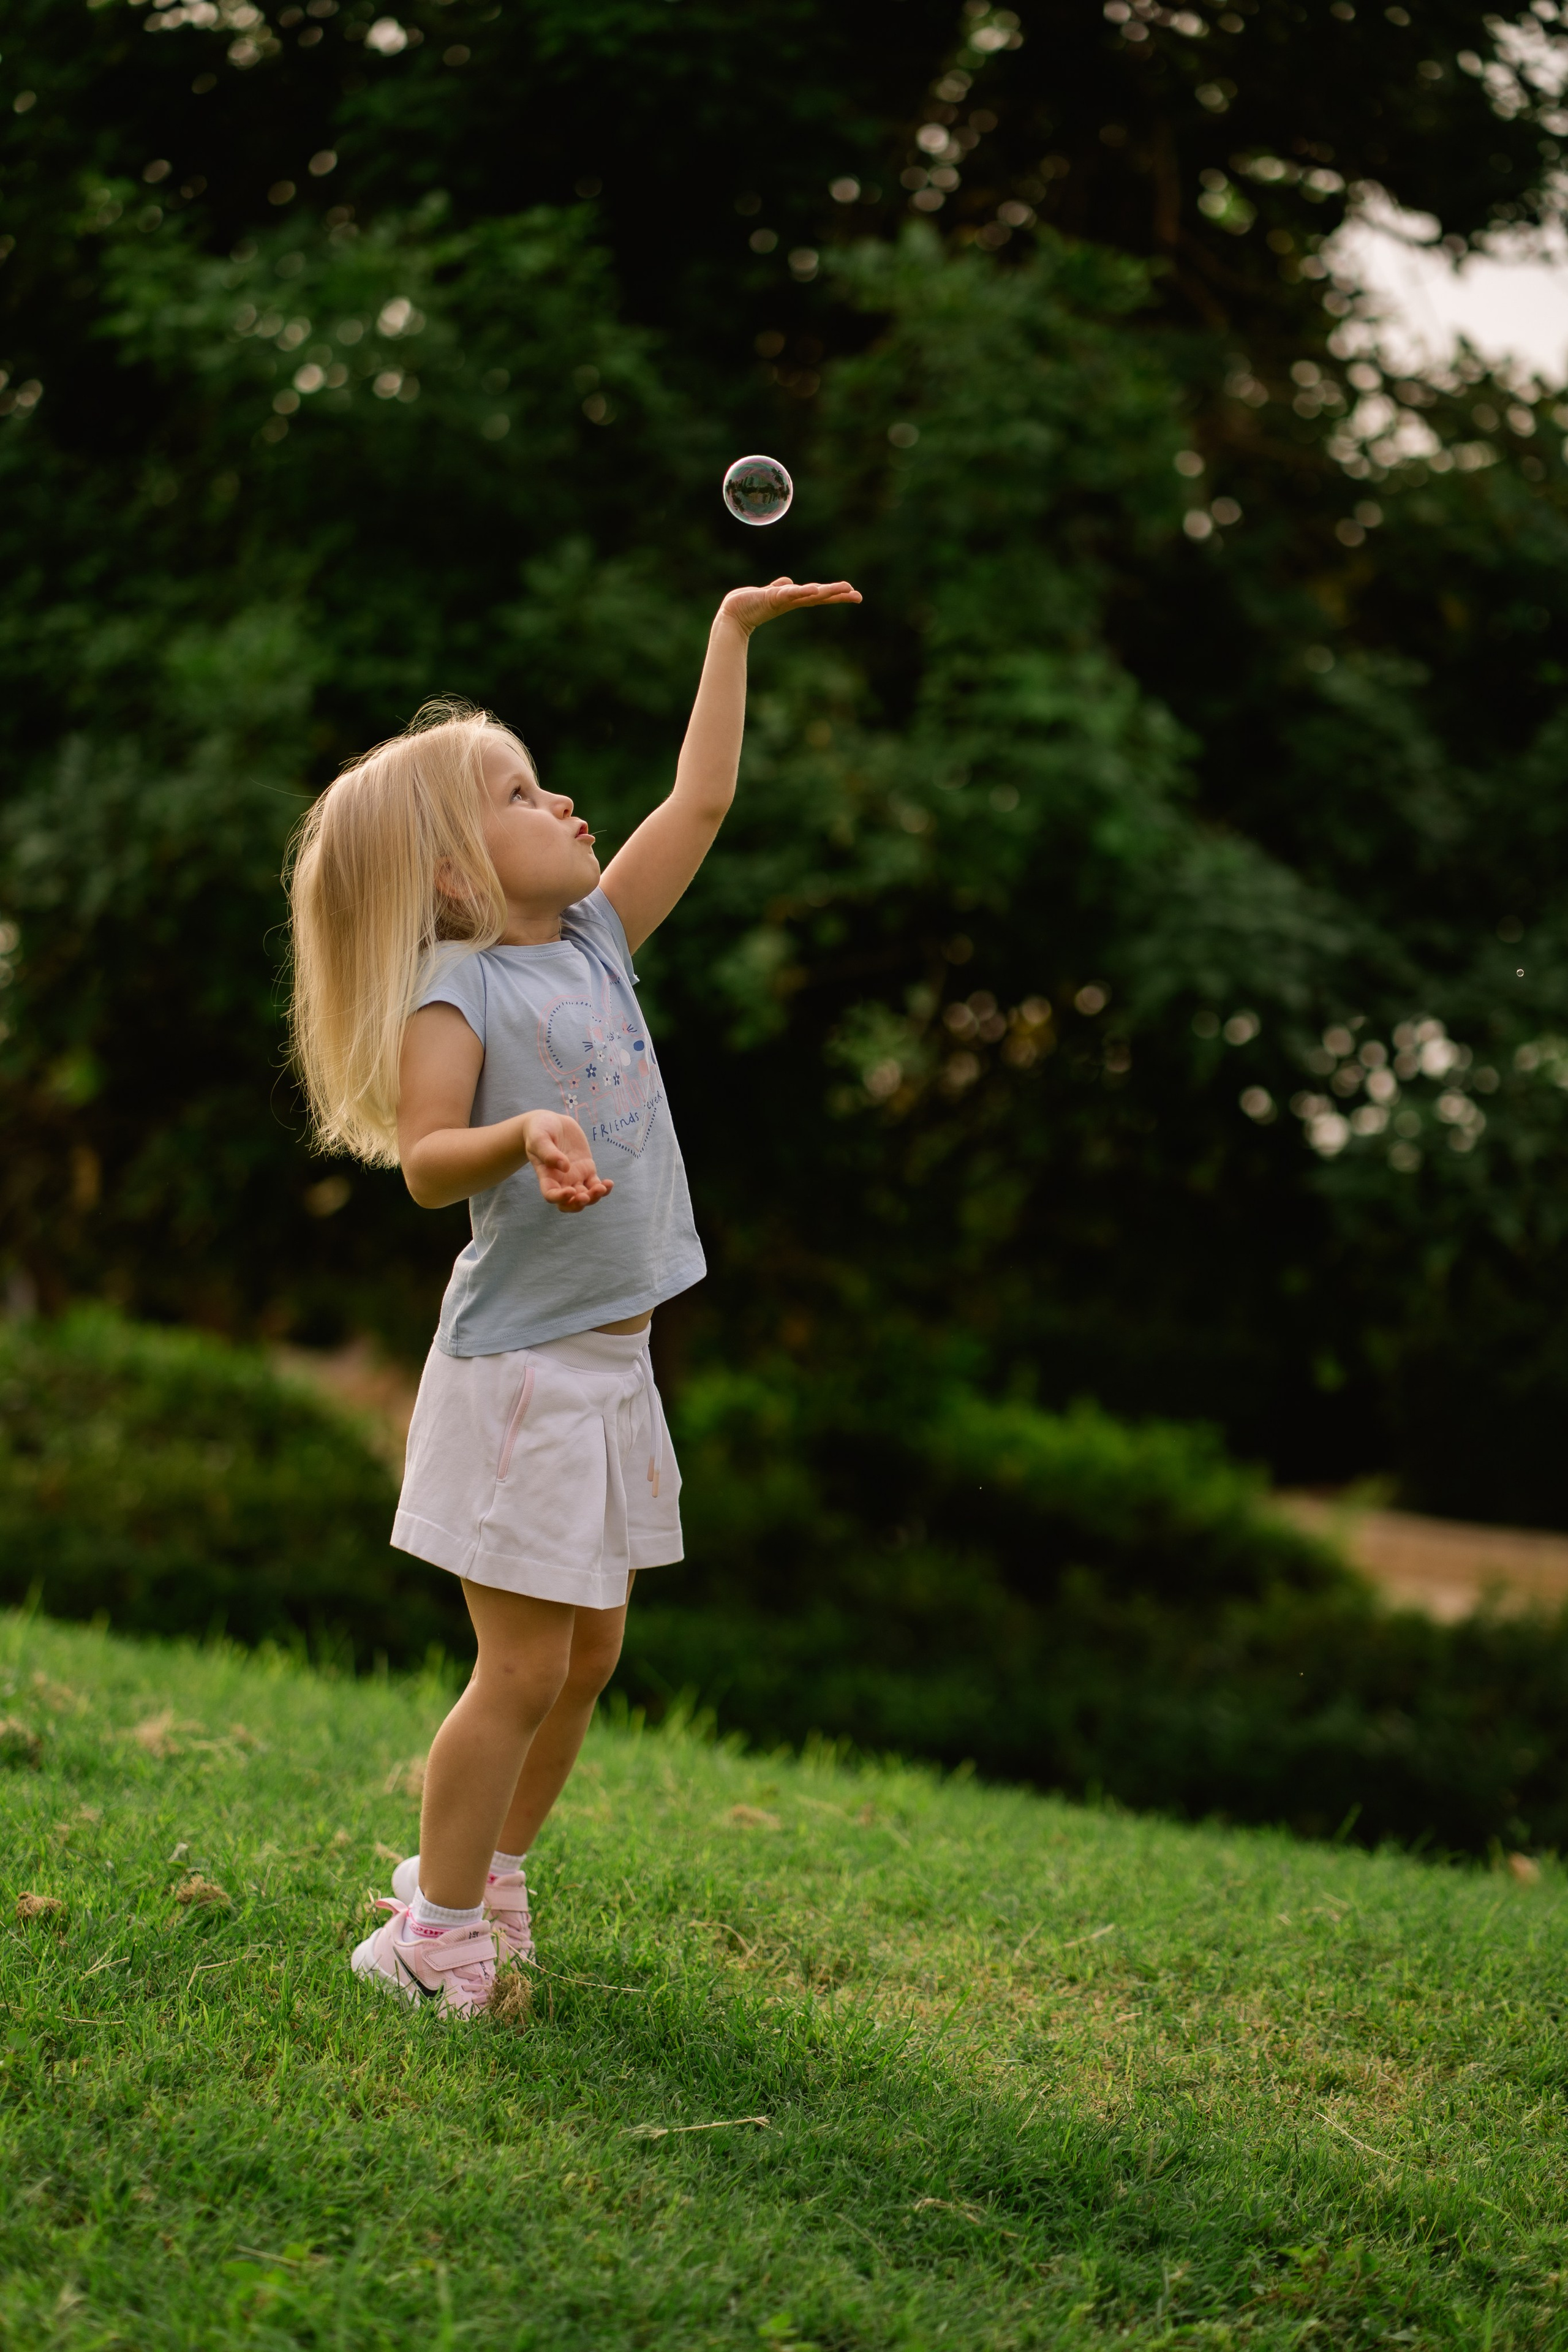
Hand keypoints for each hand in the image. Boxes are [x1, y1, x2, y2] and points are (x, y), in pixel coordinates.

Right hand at [523, 1110, 612, 1212]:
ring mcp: (575, 1176)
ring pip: (586, 1196)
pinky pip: (596, 1185)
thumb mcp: (539, 1138)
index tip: (570, 1191)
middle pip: (570, 1203)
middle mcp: (560, 1181)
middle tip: (586, 1196)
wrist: (551, 1122)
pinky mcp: (587, 1169)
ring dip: (594, 1197)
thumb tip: (565, 1167)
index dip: (560, 1198)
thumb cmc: (539, 1130)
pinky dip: (604, 1188)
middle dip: (579, 1204)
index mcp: (546, 1176)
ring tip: (602, 1188)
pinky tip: (609, 1183)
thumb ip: (548, 1152)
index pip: (551, 1195)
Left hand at [718, 576, 861, 636]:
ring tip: (844, 590)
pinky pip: (789, 594)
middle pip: (819, 596)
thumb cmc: (750, 604)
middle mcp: (792, 600)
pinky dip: (801, 592)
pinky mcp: (772, 598)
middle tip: (857, 595)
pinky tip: (813, 591)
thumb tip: (789, 583)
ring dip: (827, 592)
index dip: (835, 593)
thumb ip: (780, 588)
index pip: (818, 594)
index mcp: (793, 598)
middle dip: (839, 595)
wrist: (732, 613)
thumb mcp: (770, 592)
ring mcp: (783, 600)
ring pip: (809, 595)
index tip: (853, 592)